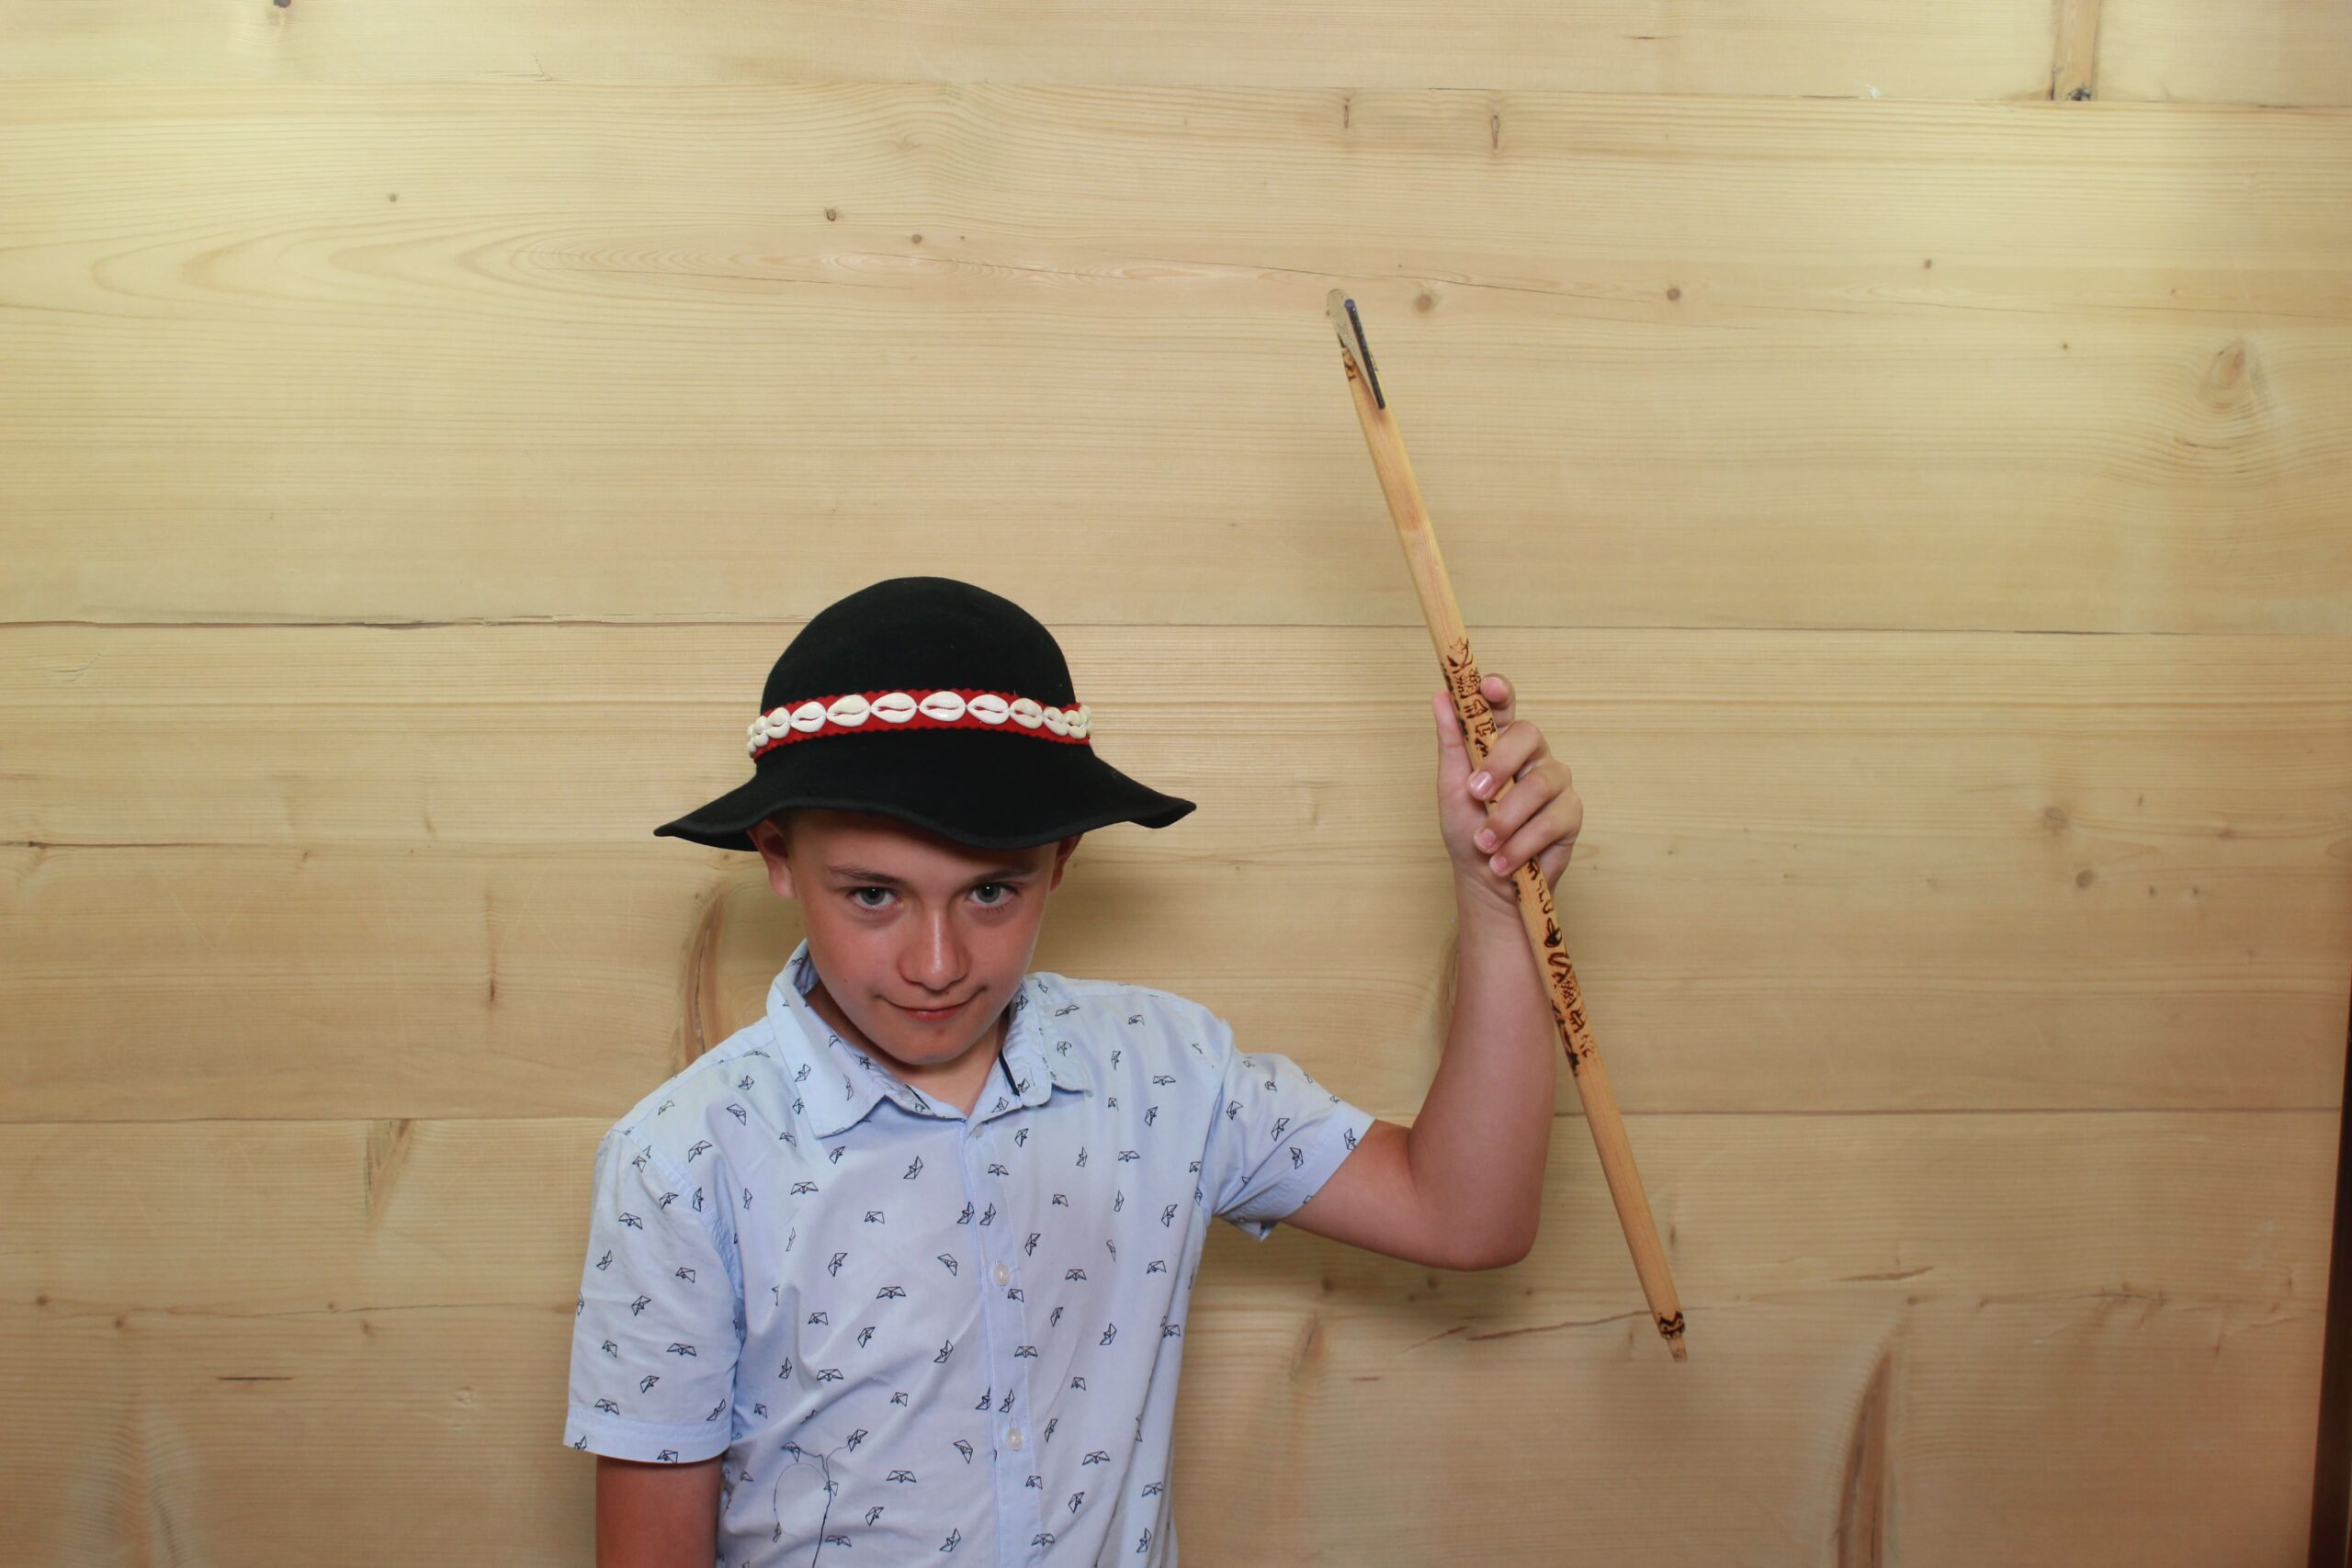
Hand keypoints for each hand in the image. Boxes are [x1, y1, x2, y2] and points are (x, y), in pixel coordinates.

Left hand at [1431, 673, 1581, 907]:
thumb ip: (1451, 742)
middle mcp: (1531, 755)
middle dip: (1500, 764)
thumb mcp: (1451, 787)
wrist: (1485, 880)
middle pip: (1528, 734)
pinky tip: (1503, 859)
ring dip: (1506, 818)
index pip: (1505, 705)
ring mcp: (1554, 781)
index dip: (1499, 691)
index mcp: (1499, 741)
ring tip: (1485, 843)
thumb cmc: (1467, 829)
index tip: (1487, 686)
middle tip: (1475, 793)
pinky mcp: (1570, 813)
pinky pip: (1552, 820)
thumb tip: (1441, 697)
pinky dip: (1522, 842)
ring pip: (1540, 783)